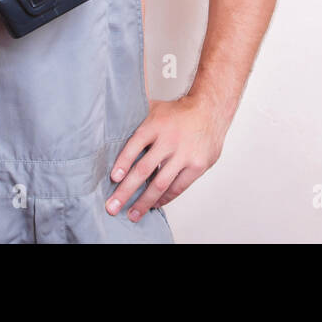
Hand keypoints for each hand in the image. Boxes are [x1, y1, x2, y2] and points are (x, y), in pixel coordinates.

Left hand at [105, 95, 227, 221]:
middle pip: (144, 169)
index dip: (122, 163)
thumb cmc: (178, 113)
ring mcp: (185, 154)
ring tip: (132, 214)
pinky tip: (154, 204)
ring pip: (160, 183)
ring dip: (144, 202)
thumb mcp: (155, 108)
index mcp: (155, 125)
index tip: (113, 178)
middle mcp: (169, 140)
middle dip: (126, 191)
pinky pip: (178, 187)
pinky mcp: (197, 165)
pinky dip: (164, 198)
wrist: (210, 111)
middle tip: (113, 207)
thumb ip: (135, 115)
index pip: (134, 145)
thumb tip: (110, 118)